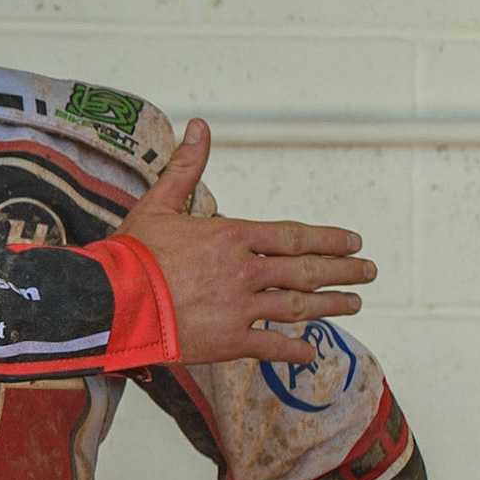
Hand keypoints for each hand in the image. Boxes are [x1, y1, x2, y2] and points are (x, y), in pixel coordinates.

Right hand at [116, 118, 375, 366]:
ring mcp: (240, 308)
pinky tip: (311, 354)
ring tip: (355, 304)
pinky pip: (272, 347)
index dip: (329, 239)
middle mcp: (244, 271)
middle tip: (369, 271)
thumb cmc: (131, 252)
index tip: (354, 242)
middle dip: (343, 270)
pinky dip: (294, 351)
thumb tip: (200, 125)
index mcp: (231, 236)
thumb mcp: (158, 203)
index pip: (294, 236)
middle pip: (306, 271)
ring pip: (298, 307)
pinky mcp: (228, 340)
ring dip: (331, 306)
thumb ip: (186, 167)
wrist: (111, 300)